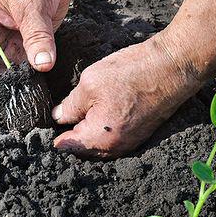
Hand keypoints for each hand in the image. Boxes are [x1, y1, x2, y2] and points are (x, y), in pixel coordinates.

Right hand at [0, 0, 73, 109]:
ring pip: (4, 71)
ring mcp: (12, 40)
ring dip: (7, 88)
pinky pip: (26, 66)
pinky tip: (31, 94)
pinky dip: (27, 80)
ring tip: (14, 110)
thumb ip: (36, 35)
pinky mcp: (31, 41)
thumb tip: (42, 64)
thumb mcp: (32, 4)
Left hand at [52, 33, 202, 157]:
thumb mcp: (90, 83)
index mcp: (100, 137)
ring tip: (76, 114)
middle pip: (83, 149)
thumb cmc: (132, 72)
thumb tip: (59, 117)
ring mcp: (130, 142)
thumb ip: (70, 105)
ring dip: (86, 133)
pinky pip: (113, 139)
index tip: (42, 127)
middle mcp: (116, 147)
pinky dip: (102, 130)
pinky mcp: (139, 134)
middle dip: (70, 136)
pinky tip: (97, 113)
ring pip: (98, 145)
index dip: (53, 135)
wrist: (173, 66)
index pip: (67, 146)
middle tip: (59, 117)